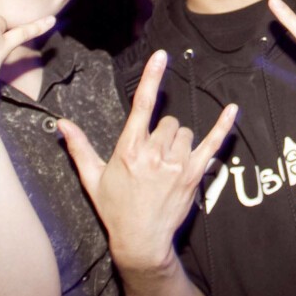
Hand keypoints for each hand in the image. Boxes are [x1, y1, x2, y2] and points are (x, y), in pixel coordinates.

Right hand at [58, 50, 237, 271]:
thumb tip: (62, 124)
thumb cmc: (115, 208)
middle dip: (163, 133)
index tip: (160, 55)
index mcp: (129, 149)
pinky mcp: (193, 174)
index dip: (151, 77)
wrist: (140, 241)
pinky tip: (233, 109)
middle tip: (154, 156)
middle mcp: (153, 153)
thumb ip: (80, 147)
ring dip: (179, 142)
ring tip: (167, 165)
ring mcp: (176, 164)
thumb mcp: (93, 178)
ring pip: (186, 132)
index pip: (141, 105)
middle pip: (169, 122)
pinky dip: (224, 126)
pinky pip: (212, 143)